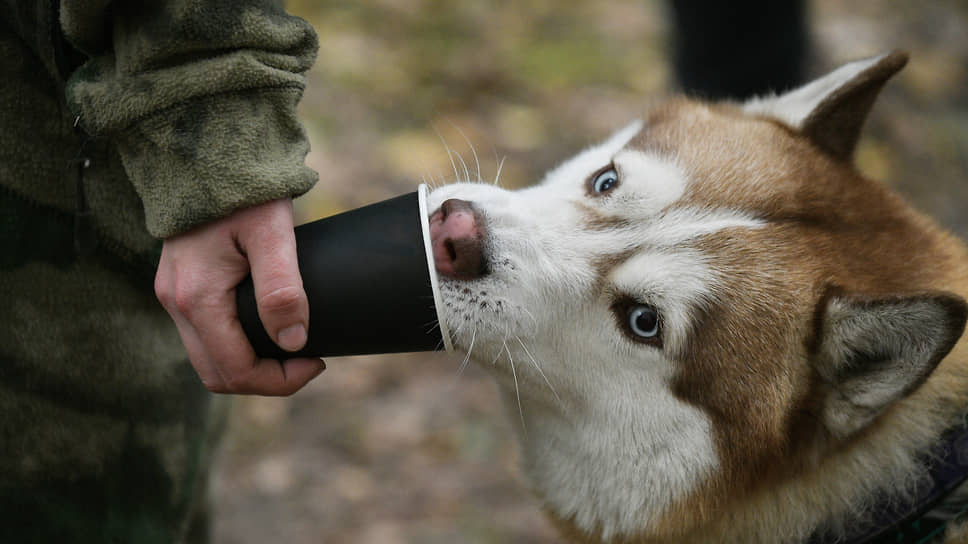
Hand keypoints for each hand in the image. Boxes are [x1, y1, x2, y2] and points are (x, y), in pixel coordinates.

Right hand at [155, 198, 324, 394]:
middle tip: (309, 361)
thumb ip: (282, 288)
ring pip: (208, 358)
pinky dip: (235, 347)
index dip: (280, 381)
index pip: (235, 371)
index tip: (318, 362)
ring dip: (249, 366)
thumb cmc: (245, 191)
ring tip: (293, 348)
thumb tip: (294, 342)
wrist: (210, 152)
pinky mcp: (179, 286)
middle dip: (265, 380)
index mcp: (197, 298)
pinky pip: (203, 336)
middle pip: (218, 374)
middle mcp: (175, 302)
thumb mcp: (273, 234)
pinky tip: (266, 331)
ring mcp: (172, 295)